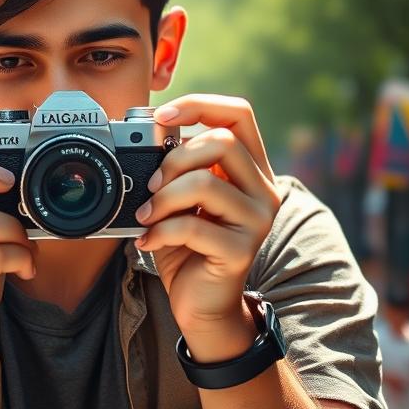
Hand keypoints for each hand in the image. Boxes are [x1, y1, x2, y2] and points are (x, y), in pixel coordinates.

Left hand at [134, 95, 280, 360]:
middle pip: (223, 142)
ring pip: (206, 183)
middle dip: (175, 158)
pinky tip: (148, 241)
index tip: (160, 115)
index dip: (199, 105)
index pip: (238, 113)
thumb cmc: (189, 246)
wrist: (202, 303)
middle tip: (151, 185)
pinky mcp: (241, 251)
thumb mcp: (182, 199)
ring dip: (163, 198)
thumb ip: (177, 169)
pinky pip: (194, 226)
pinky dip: (161, 231)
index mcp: (250, 168)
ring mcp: (257, 220)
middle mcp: (263, 189)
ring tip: (146, 216)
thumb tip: (147, 135)